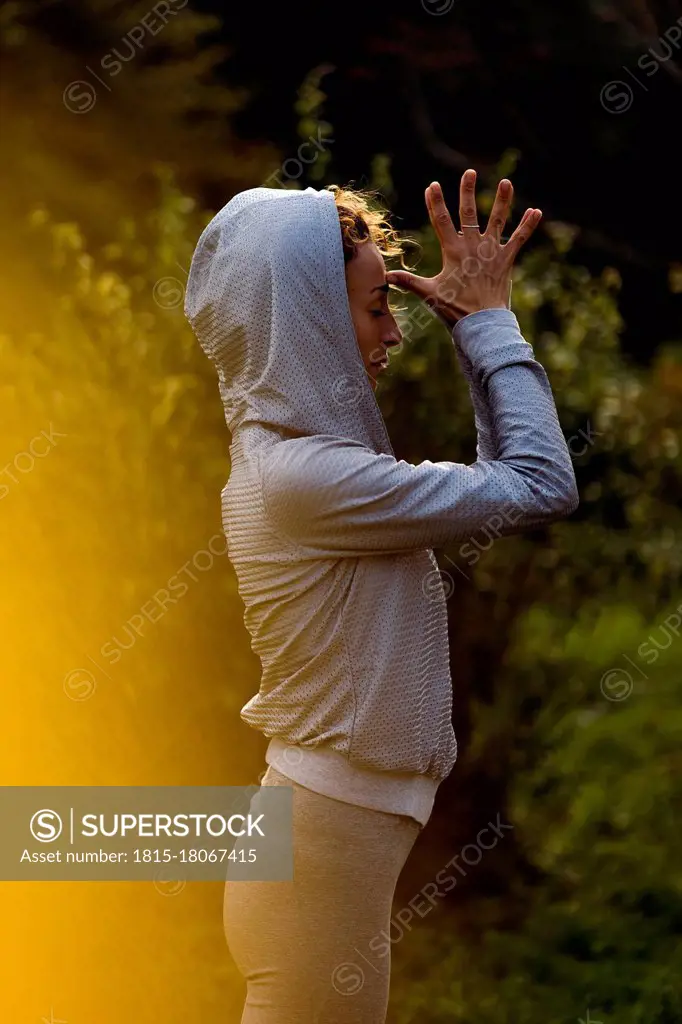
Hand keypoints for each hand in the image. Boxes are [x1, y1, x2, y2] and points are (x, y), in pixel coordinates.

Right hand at [386, 170, 541, 326]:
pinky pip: (519, 239)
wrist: (481, 323)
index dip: (435, 202)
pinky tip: (536, 211)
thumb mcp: (429, 294)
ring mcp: (491, 252)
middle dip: (467, 191)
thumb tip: (387, 276)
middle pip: (468, 213)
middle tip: (469, 172)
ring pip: (497, 220)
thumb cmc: (454, 310)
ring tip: (506, 183)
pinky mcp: (506, 260)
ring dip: (502, 201)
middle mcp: (472, 246)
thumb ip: (408, 282)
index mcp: (452, 252)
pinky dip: (528, 225)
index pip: (441, 221)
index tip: (433, 186)